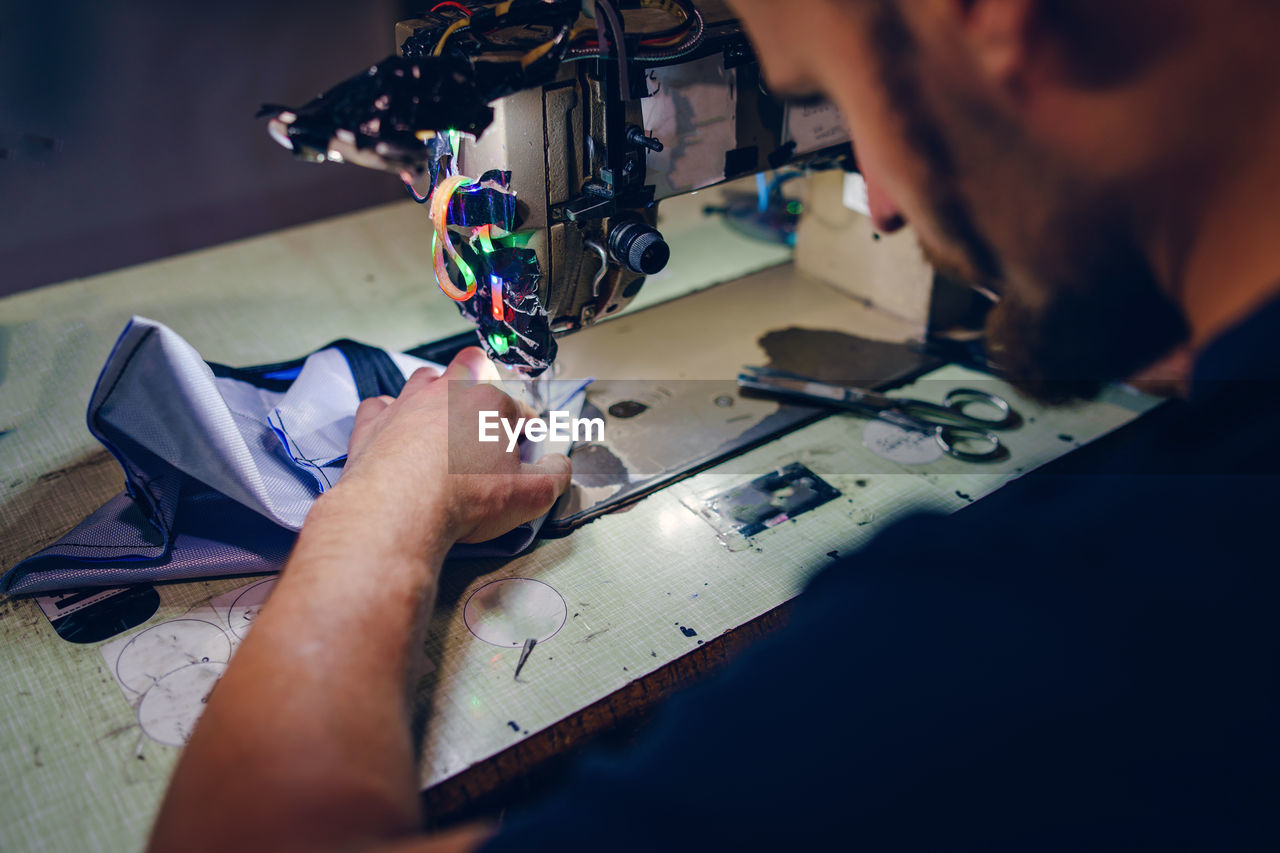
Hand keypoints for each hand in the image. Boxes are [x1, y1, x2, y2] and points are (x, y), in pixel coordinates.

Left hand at [337, 347, 571, 545]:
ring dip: (434, 391)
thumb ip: (554, 476)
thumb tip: (560, 465)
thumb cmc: (461, 498)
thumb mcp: (530, 495)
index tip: (526, 442)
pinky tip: (394, 428)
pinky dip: (388, 413)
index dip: (526, 425)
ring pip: (424, 378)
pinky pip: (379, 404)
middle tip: (484, 413)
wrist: (398, 509)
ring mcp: (407, 404)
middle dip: (480, 382)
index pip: (517, 407)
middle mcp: (446, 394)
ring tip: (442, 417)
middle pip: (469, 368)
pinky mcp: (373, 423)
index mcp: (489, 404)